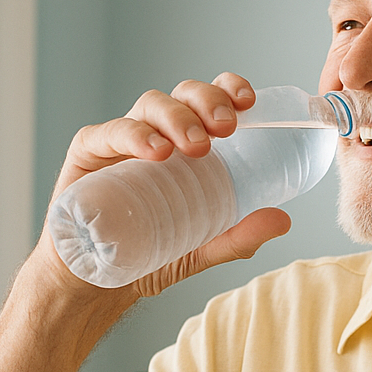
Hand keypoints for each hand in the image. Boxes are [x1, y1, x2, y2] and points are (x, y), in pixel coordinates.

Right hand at [31, 72, 290, 298]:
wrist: (98, 281)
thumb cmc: (150, 255)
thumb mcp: (202, 248)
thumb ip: (239, 236)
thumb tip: (283, 221)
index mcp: (188, 144)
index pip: (211, 101)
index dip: (229, 89)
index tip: (248, 102)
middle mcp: (157, 132)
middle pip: (185, 95)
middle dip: (209, 101)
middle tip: (226, 127)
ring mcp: (122, 140)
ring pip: (151, 104)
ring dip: (178, 117)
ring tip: (195, 146)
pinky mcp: (88, 153)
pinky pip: (110, 131)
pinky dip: (134, 135)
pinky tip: (155, 151)